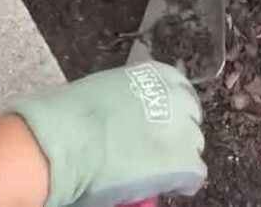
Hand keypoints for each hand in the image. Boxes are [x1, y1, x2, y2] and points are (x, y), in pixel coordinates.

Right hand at [9, 62, 205, 206]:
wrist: (67, 138)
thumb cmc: (71, 113)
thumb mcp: (107, 88)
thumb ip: (127, 98)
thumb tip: (125, 114)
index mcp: (160, 74)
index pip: (180, 95)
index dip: (167, 114)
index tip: (153, 128)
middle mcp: (179, 97)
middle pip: (189, 121)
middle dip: (175, 135)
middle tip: (150, 150)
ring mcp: (185, 131)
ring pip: (192, 148)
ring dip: (177, 157)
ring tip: (151, 169)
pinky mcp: (184, 164)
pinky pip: (193, 177)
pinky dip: (179, 183)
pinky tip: (161, 186)